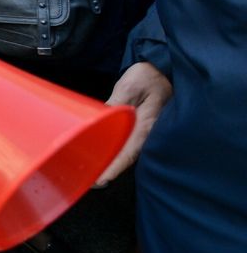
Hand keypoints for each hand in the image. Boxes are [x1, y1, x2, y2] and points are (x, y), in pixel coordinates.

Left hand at [94, 62, 171, 186]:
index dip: (116, 167)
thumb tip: (102, 118)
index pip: (130, 152)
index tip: (101, 179)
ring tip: (91, 173)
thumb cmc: (148, 76)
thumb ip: (117, 103)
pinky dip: (115, 153)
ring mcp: (145, 133)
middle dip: (109, 170)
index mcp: (147, 125)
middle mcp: (148, 134)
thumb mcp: (131, 86)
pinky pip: (127, 145)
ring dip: (111, 163)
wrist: (163, 71)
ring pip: (127, 154)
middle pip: (127, 158)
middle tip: (89, 181)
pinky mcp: (141, 130)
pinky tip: (101, 156)